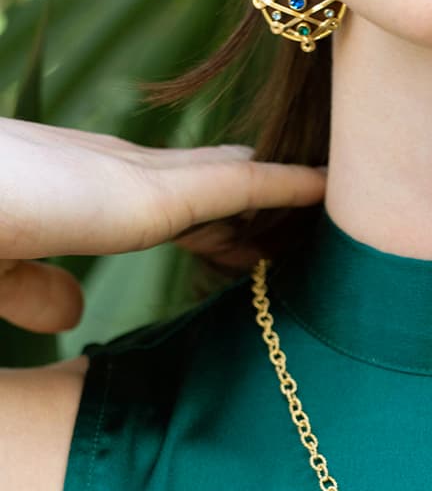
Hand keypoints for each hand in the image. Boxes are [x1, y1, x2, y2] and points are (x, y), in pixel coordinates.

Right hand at [0, 117, 326, 332]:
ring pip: (237, 180)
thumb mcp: (0, 271)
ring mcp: (139, 180)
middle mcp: (119, 176)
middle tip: (310, 207)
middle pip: (210, 183)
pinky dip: (289, 184)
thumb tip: (74, 314)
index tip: (247, 237)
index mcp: (87, 196)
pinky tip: (332, 187)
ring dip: (283, 190)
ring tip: (338, 193)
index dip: (213, 218)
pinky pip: (244, 186)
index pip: (168, 203)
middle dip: (256, 197)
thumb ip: (34, 289)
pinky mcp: (152, 194)